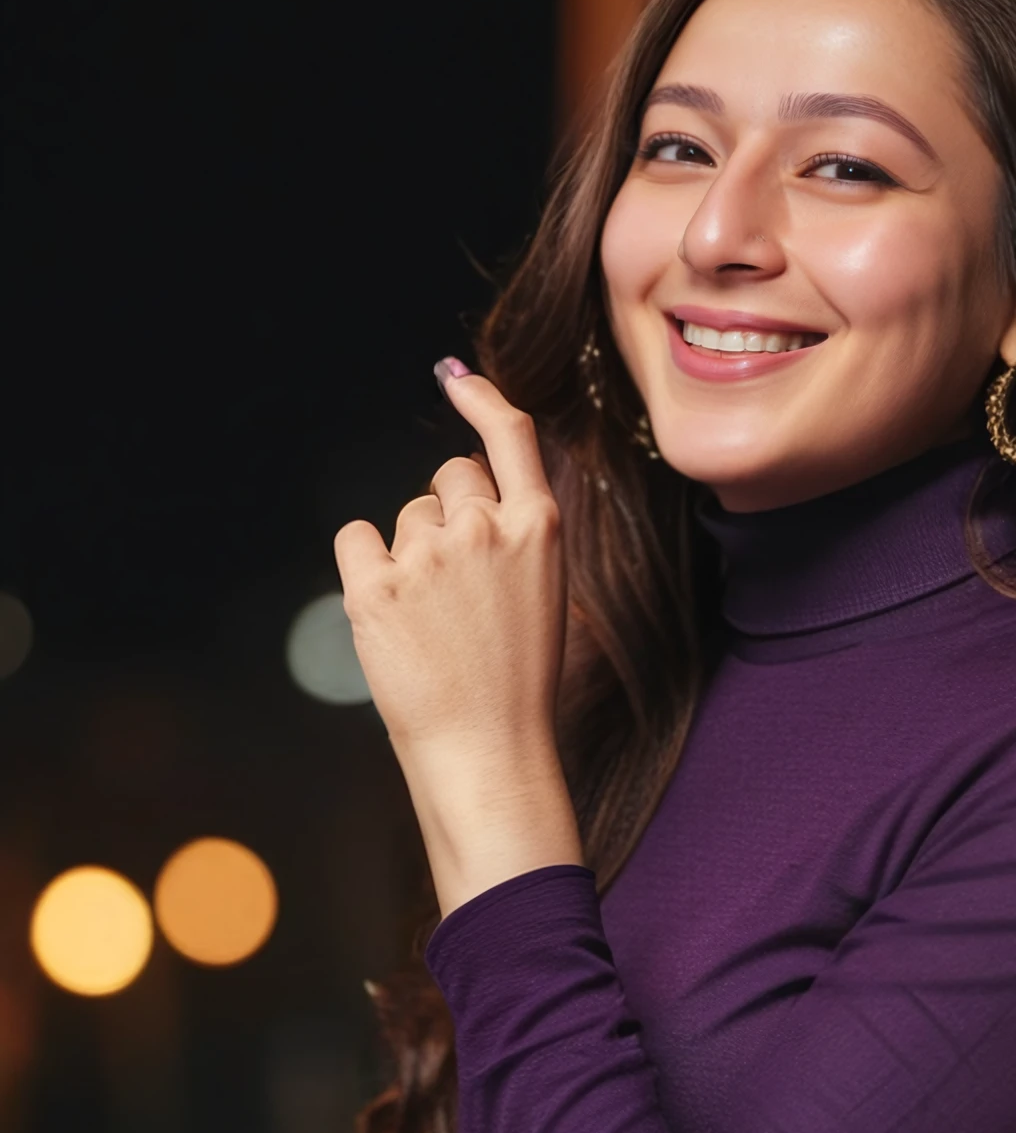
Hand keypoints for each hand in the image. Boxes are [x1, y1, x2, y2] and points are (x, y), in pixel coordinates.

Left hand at [334, 362, 584, 911]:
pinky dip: (364, 568)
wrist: (487, 752)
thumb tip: (460, 479)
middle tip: (454, 582)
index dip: (482, 400)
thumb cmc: (516, 683)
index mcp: (538, 528)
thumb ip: (512, 533)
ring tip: (432, 623)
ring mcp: (427, 555)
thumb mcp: (543, 593)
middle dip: (444, 512)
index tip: (458, 380)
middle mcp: (483, 528)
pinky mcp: (374, 586)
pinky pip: (356, 539)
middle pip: (448, 478)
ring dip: (409, 554)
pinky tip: (388, 615)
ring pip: (404, 518)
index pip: (510, 436)